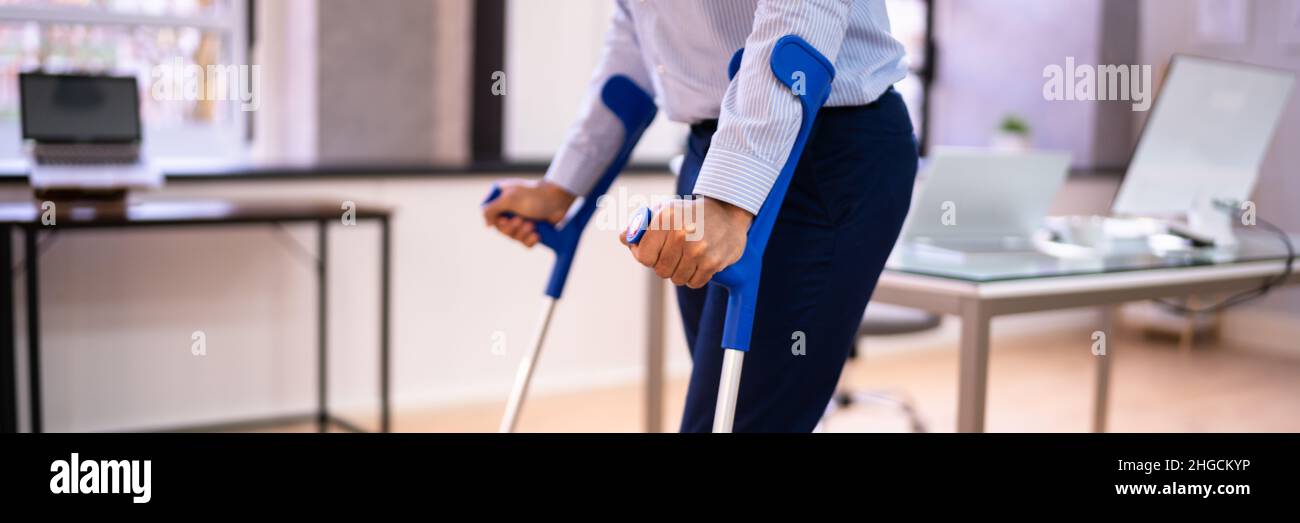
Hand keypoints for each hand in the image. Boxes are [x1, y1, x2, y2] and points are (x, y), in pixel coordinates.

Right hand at [482, 179, 576, 247]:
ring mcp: (522, 219)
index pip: (490, 216)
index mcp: (502, 198)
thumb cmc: (534, 195)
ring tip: (532, 225)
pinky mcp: (533, 229)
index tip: (504, 220)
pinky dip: (530, 240)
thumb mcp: (509, 199)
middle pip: (501, 229)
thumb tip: (487, 224)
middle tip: (521, 220)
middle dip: (511, 228)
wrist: (559, 200)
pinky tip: (537, 235)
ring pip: (513, 237)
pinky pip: (525, 242)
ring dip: (522, 234)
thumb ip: (491, 209)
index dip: (496, 222)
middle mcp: (511, 210)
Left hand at [622, 197, 751, 288]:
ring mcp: (698, 250)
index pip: (643, 256)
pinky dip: (694, 277)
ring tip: (688, 257)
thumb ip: (642, 225)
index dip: (644, 257)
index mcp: (665, 219)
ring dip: (680, 272)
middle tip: (673, 254)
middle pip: (660, 270)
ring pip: (677, 279)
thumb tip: (624, 239)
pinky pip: (694, 283)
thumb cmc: (691, 213)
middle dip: (664, 264)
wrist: (728, 212)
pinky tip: (699, 262)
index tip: (650, 252)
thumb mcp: (666, 210)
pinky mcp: (713, 262)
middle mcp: (681, 234)